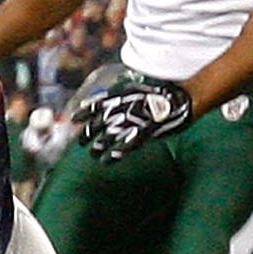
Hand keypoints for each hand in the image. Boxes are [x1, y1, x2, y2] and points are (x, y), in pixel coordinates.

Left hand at [74, 76, 193, 159]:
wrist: (178, 102)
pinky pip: (123, 147)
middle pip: (97, 125)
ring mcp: (131, 123)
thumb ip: (117, 98)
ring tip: (93, 154)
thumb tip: (101, 102)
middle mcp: (122, 110)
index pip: (95, 106)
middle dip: (86, 135)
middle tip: (81, 142)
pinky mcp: (142, 135)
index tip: (74, 120)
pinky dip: (113, 155)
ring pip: (107, 137)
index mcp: (119, 99)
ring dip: (98, 147)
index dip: (83, 114)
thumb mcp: (133, 91)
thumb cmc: (157, 96)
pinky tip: (106, 161)